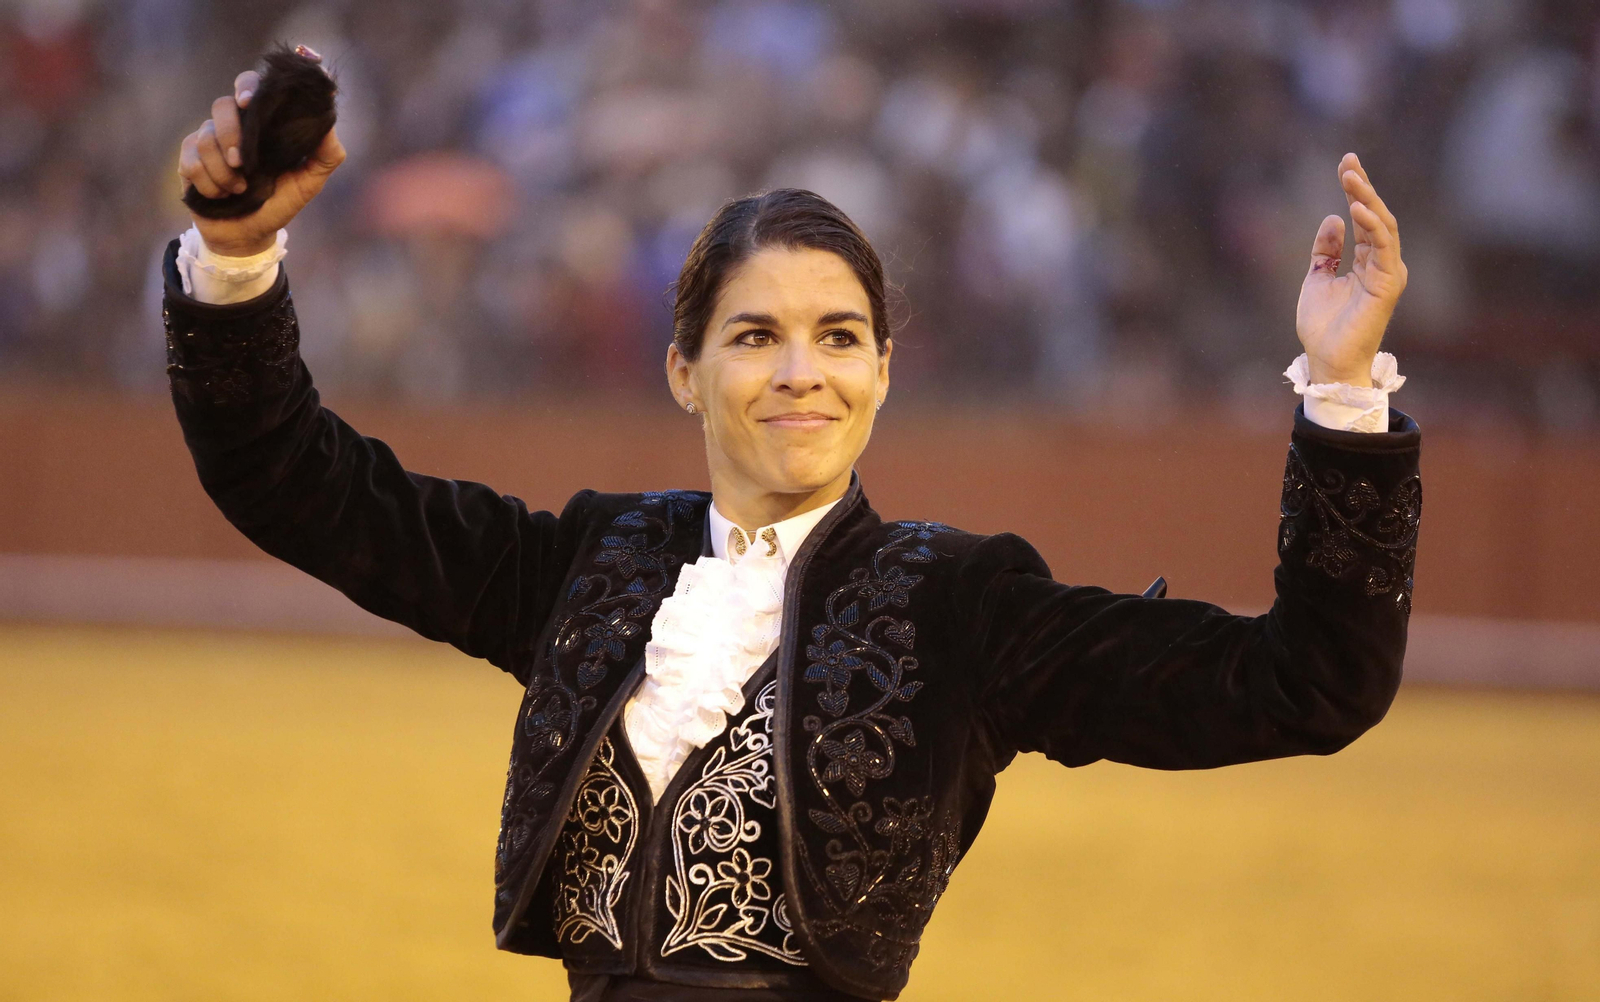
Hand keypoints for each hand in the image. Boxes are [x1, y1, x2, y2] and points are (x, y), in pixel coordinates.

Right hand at [176, 47, 344, 256]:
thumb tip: (329, 120)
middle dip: (231, 134)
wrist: (251, 235)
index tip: (248, 102)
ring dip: (224, 172)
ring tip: (240, 189)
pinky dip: (211, 184)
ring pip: (205, 139)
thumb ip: (326, 154)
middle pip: (221, 105)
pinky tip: (222, 196)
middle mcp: (232, 126)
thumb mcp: (310, 182)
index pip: (248, 85)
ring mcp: (207, 142)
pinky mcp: (188, 161)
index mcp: (260, 124)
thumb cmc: (280, 203)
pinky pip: (192, 163)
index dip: (246, 86)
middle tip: (242, 164)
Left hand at [1294, 152, 1407, 387]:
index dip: (1355, 190)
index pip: (1364, 218)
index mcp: (1367, 261)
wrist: (1327, 359)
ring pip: (1382, 226)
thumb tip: (1331, 218)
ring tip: (1350, 177)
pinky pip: (1383, 248)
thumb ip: (1326, 250)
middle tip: (1348, 161)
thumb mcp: (1317, 278)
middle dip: (1362, 187)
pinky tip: (1357, 208)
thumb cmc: (1324, 326)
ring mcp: (1388, 272)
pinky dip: (1372, 226)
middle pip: (1376, 216)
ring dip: (1367, 199)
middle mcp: (1382, 263)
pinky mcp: (1388, 284)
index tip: (1345, 163)